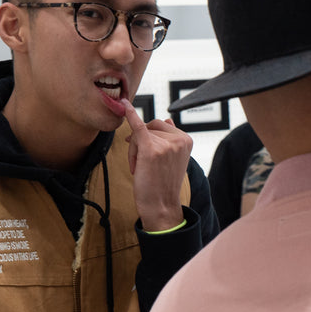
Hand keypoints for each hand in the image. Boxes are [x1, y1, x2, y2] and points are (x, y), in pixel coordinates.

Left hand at [122, 99, 191, 230]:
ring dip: (134, 150)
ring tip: (139, 169)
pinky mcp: (151, 149)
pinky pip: (138, 126)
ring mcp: (166, 143)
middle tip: (140, 164)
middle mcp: (179, 139)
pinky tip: (123, 105)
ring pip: (140, 133)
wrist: (161, 206)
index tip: (142, 150)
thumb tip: (167, 119)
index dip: (149, 136)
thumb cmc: (163, 184)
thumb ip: (172, 138)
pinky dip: (130, 114)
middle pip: (150, 127)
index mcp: (186, 139)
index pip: (162, 126)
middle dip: (140, 143)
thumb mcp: (173, 159)